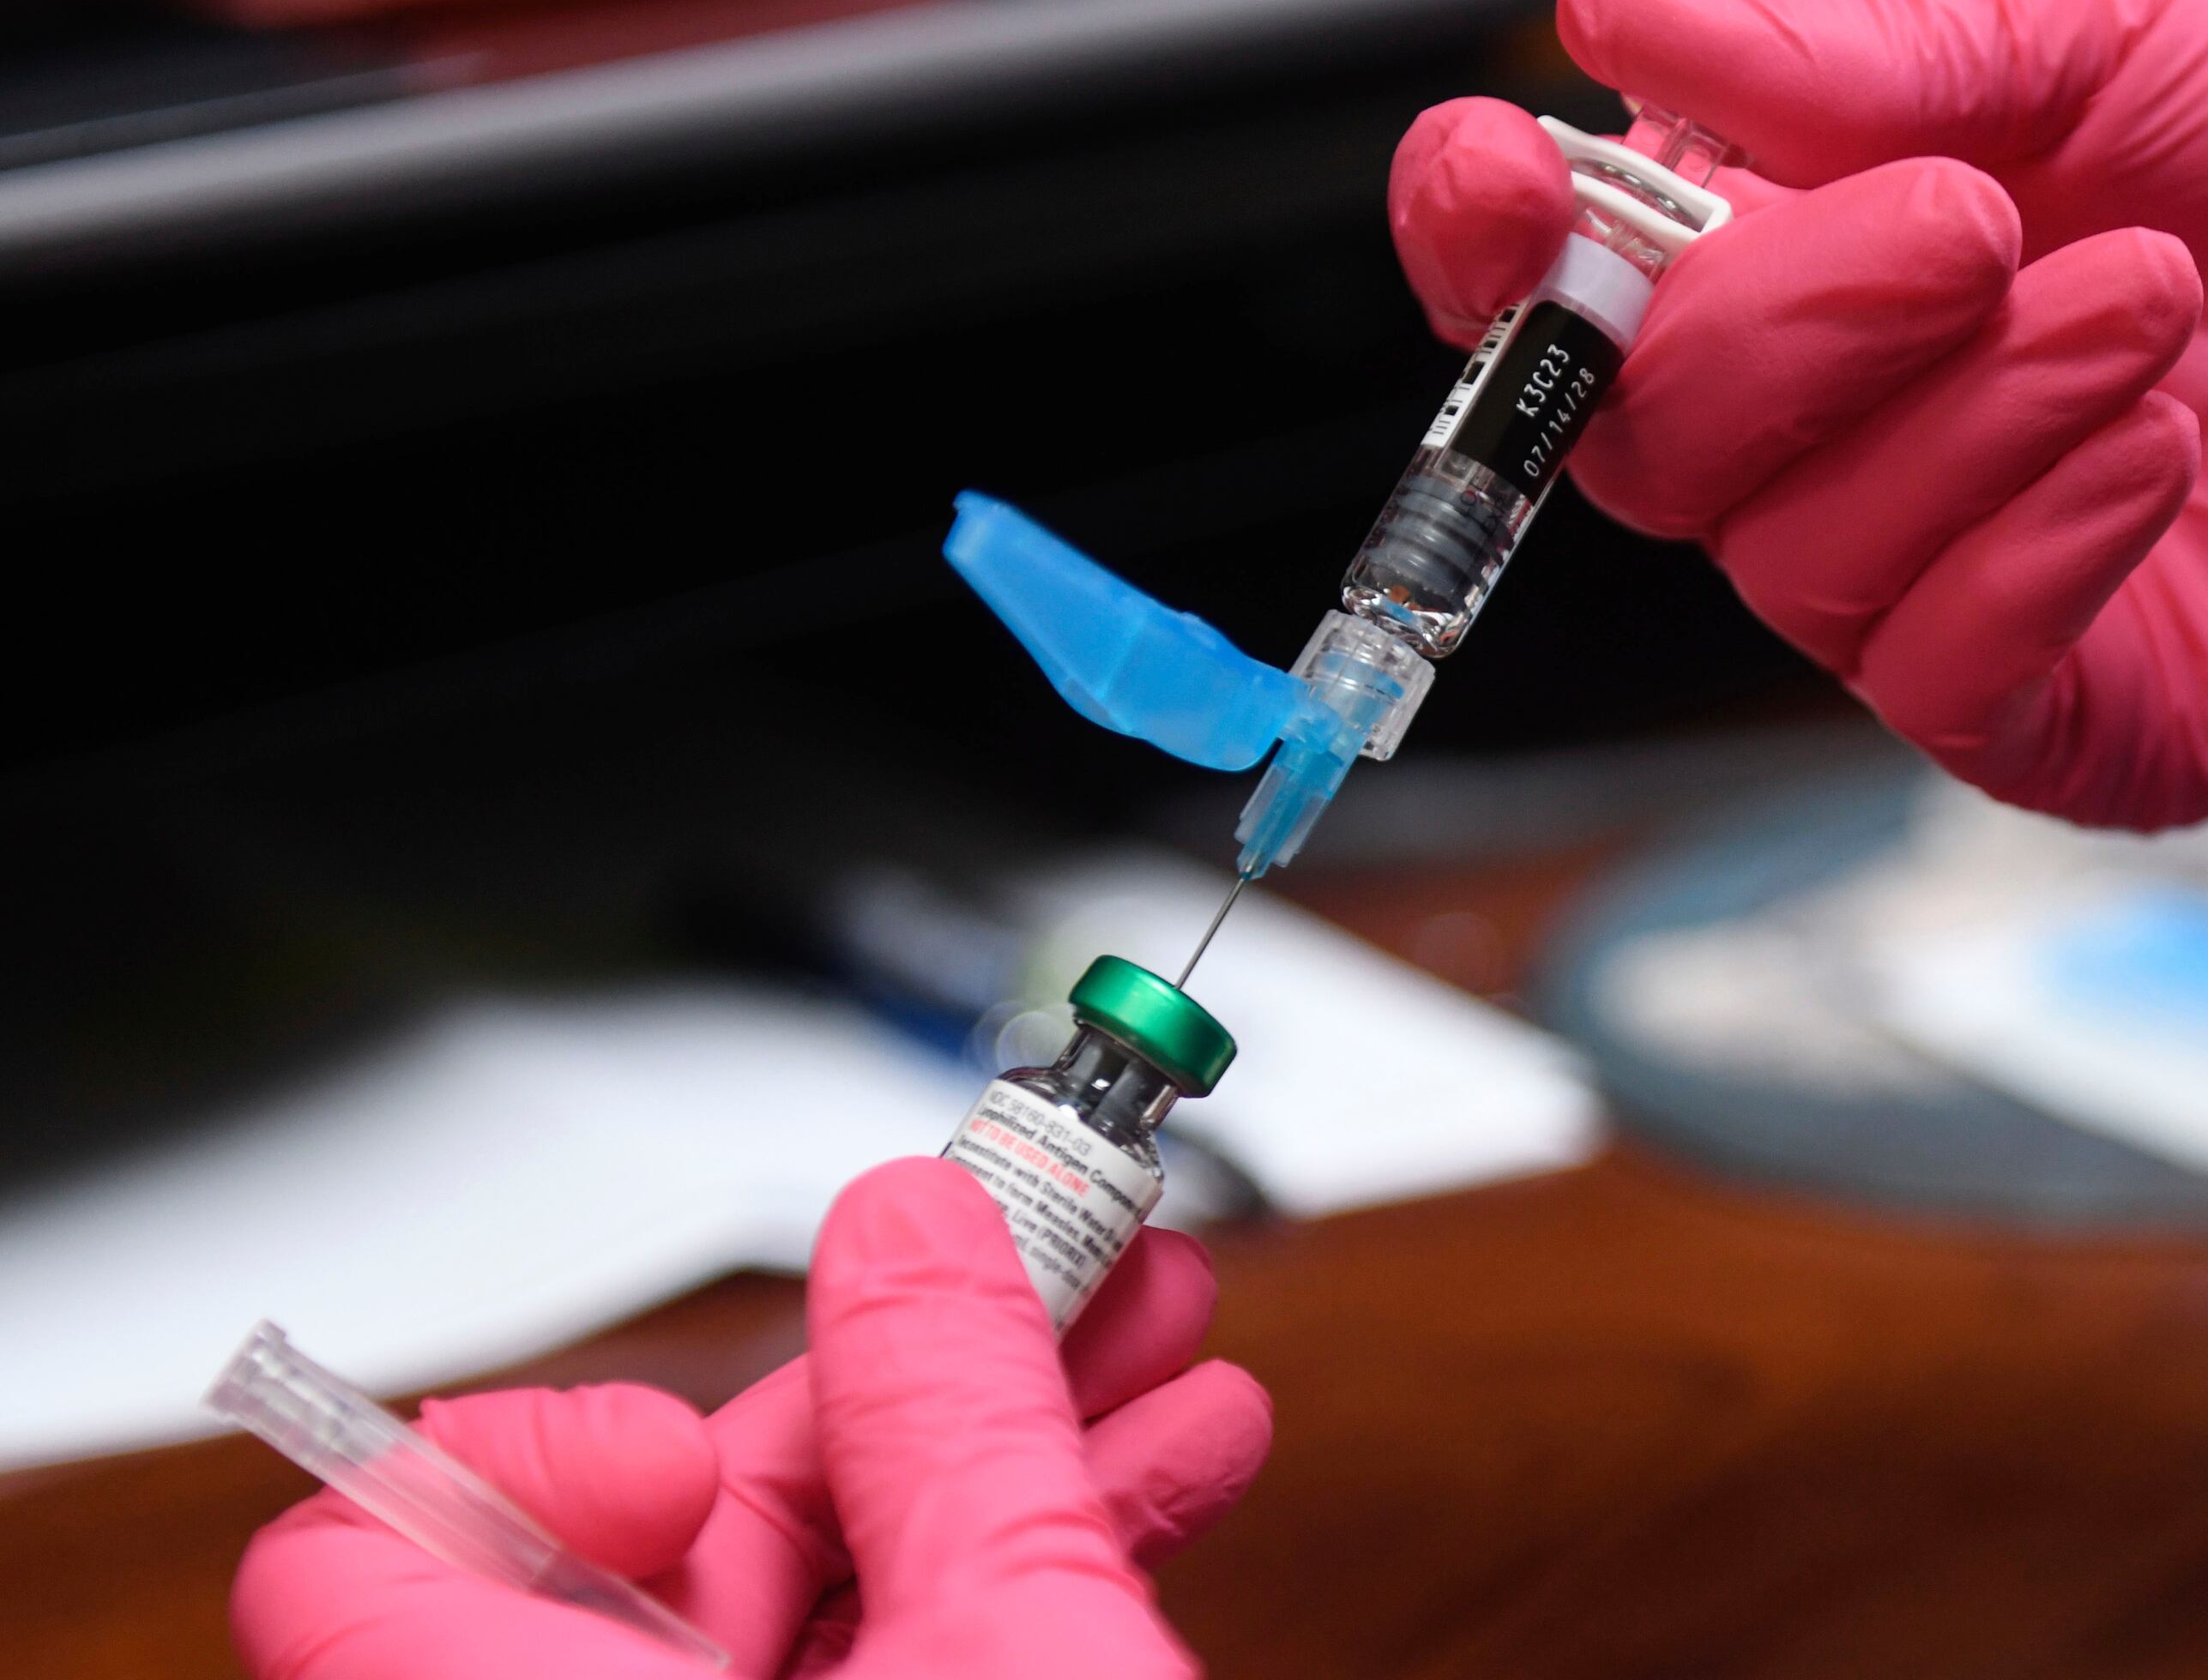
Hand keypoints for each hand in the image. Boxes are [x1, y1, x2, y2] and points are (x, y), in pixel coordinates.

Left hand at [231, 1160, 1270, 1678]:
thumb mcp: (1010, 1649)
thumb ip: (956, 1424)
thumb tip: (918, 1226)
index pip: (370, 1556)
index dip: (537, 1446)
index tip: (704, 1412)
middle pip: (697, 1527)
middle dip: (915, 1360)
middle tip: (1055, 1238)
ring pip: (848, 1578)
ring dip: (1022, 1431)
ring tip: (1162, 1315)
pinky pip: (927, 1648)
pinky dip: (1050, 1551)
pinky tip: (1178, 1456)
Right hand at [1391, 0, 2207, 826]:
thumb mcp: (2130, 11)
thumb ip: (1870, 44)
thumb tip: (1616, 17)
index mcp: (1837, 246)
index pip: (1583, 292)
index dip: (1496, 248)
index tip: (1501, 170)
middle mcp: (1866, 431)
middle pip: (1649, 443)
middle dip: (1774, 321)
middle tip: (1973, 218)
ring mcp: (1961, 586)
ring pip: (1790, 559)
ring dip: (1954, 415)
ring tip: (2150, 300)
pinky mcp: (2074, 718)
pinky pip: (1940, 673)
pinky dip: (2027, 544)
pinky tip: (2160, 449)